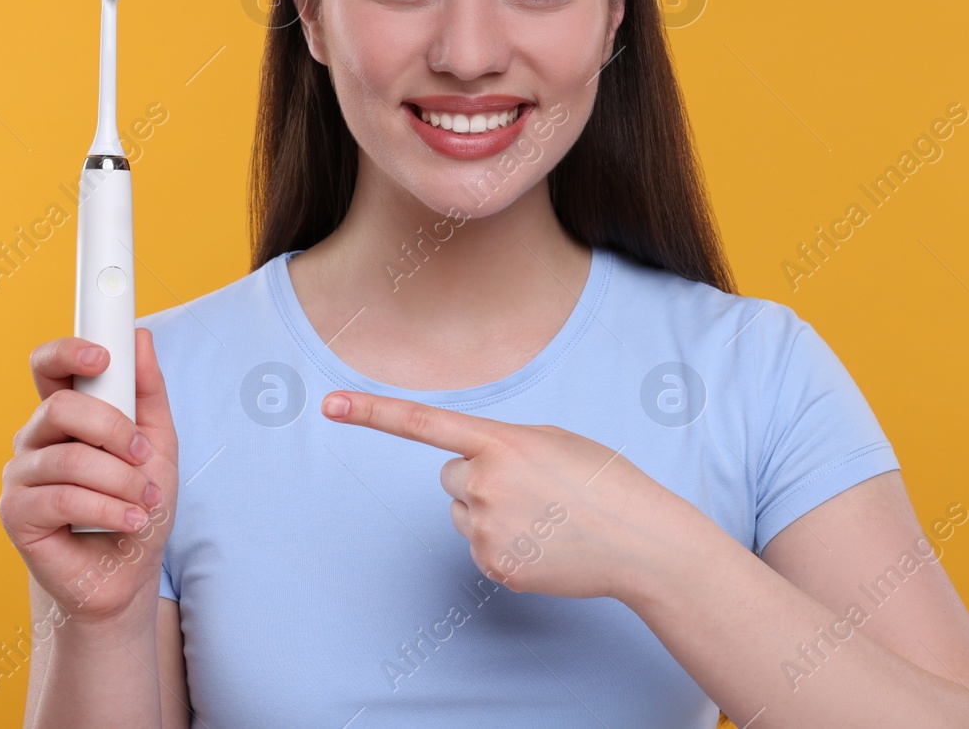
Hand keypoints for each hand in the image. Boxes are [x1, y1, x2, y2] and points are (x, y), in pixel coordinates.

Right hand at [0, 328, 178, 623]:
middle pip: (61, 407)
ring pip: (69, 458)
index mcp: (66, 415)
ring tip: (145, 502)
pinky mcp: (15, 513)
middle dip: (114, 429)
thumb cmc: (138, 504)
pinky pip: (61, 499)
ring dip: (121, 481)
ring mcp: (21, 475)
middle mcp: (36, 439)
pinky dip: (107, 510)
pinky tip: (129, 521)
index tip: (103, 356)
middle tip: (143, 455)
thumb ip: (148, 393)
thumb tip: (140, 337)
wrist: (129, 573)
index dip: (68, 352)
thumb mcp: (158, 444)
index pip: (49, 366)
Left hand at [321, 390, 684, 600]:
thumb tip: (468, 472)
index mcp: (501, 442)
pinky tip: (542, 542)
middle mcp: (485, 483)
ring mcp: (486, 529)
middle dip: (480, 478)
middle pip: (450, 475)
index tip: (328, 404)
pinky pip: (478, 545)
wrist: (640, 540)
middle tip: (531, 488)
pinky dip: (504, 543)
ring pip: (462, 512)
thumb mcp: (552, 441)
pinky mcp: (493, 565)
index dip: (371, 412)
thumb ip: (502, 445)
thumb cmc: (601, 480)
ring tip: (542, 516)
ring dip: (491, 511)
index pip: (423, 423)